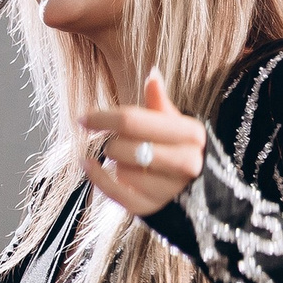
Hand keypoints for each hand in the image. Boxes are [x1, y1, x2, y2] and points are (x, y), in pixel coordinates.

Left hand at [79, 68, 205, 215]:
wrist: (199, 188)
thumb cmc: (180, 147)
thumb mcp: (176, 123)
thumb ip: (159, 102)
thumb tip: (152, 74)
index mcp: (190, 134)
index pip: (133, 121)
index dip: (103, 118)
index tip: (82, 118)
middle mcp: (186, 163)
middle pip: (125, 148)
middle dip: (112, 142)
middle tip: (116, 140)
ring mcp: (170, 189)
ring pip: (121, 170)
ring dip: (115, 162)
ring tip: (125, 158)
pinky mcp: (153, 208)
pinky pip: (116, 194)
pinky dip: (98, 179)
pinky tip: (88, 165)